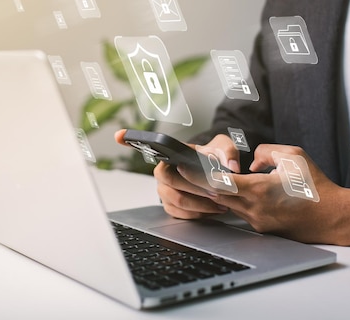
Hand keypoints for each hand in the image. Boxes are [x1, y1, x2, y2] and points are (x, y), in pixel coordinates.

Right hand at [114, 130, 239, 218]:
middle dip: (195, 190)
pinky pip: (181, 215)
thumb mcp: (224, 148)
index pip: (148, 146)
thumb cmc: (214, 158)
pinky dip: (198, 214)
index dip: (131, 139)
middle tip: (216, 192)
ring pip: (178, 202)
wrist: (216, 175)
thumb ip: (228, 152)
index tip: (119, 135)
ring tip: (220, 204)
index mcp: (169, 155)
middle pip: (172, 184)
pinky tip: (211, 210)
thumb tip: (230, 166)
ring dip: (200, 205)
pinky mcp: (171, 206)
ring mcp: (164, 191)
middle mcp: (162, 173)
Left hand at [179, 143, 340, 242]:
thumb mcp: (294, 156)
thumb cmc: (316, 186)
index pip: (219, 183)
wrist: (333, 218)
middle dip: (198, 184)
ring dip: (216, 192)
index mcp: (258, 190)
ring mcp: (255, 221)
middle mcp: (253, 209)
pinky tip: (235, 191)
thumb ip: (267, 151)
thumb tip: (251, 161)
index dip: (197, 175)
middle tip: (183, 170)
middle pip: (216, 195)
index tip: (182, 167)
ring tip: (206, 177)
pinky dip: (233, 201)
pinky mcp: (260, 228)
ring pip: (227, 204)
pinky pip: (240, 211)